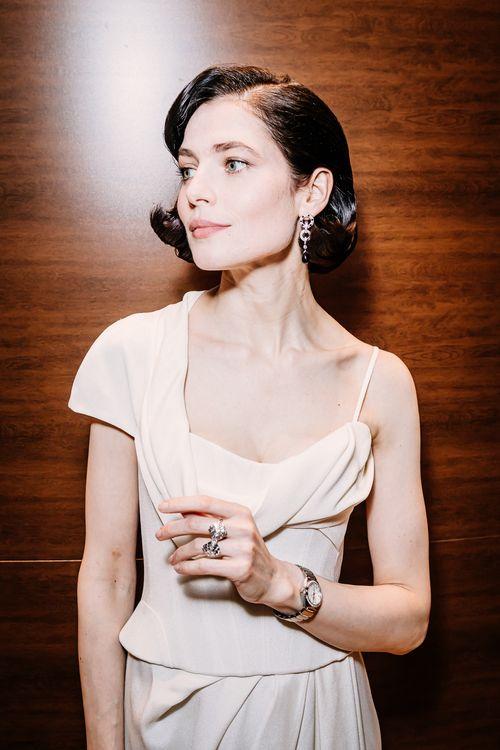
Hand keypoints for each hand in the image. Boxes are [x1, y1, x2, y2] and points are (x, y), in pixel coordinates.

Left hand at [156, 494, 302, 609]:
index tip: (162, 506)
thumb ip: (211, 518)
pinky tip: (179, 568)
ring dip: (179, 552)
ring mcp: (243, 548)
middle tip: (159, 534)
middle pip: (197, 523)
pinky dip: (187, 567)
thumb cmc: (247, 549)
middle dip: (173, 528)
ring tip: (172, 558)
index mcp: (240, 512)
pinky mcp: (240, 568)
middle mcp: (243, 527)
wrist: (272, 577)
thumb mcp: (234, 528)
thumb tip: (181, 509)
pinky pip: (205, 565)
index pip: (205, 501)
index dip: (181, 502)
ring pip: (199, 546)